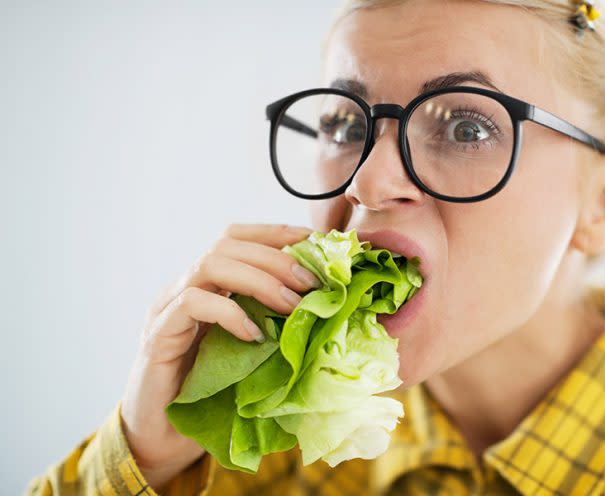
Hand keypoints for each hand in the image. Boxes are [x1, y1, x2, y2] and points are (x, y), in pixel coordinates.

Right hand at [120, 223, 320, 490]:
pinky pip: (192, 303)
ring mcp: (167, 309)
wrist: (161, 440)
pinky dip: (230, 312)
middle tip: (312, 282)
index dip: (276, 233)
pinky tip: (254, 335)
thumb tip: (324, 307)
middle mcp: (184, 289)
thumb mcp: (250, 352)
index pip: (236, 238)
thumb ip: (273, 324)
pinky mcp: (158, 335)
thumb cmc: (210, 396)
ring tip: (291, 307)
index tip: (315, 243)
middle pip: (227, 244)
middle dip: (276, 257)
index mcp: (206, 287)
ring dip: (259, 280)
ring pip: (210, 264)